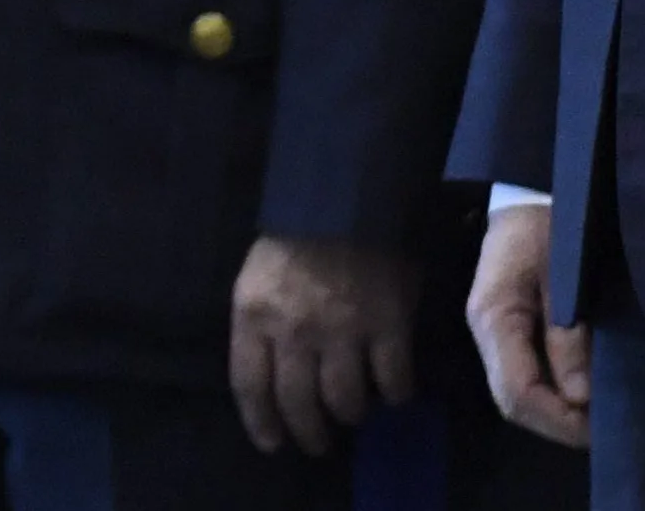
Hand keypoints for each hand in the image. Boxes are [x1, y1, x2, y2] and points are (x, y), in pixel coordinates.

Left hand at [229, 231, 419, 454]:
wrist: (345, 202)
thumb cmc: (293, 241)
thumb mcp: (256, 280)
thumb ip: (258, 326)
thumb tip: (267, 376)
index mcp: (253, 315)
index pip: (250, 385)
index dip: (261, 422)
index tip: (271, 443)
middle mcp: (294, 331)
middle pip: (298, 402)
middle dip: (307, 432)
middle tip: (317, 443)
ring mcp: (343, 331)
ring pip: (345, 401)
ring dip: (350, 415)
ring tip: (352, 414)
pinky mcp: (388, 327)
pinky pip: (393, 381)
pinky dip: (394, 394)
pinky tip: (393, 392)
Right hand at [465, 201, 588, 449]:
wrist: (531, 193)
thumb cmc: (551, 225)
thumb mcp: (565, 274)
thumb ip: (568, 332)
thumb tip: (581, 396)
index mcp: (493, 319)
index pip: (516, 392)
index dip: (559, 420)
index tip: (603, 430)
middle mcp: (486, 335)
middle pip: (514, 402)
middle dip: (561, 425)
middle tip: (610, 431)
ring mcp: (494, 336)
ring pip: (518, 396)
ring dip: (559, 414)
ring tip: (602, 418)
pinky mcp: (509, 332)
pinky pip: (527, 378)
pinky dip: (557, 396)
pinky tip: (586, 396)